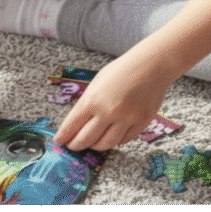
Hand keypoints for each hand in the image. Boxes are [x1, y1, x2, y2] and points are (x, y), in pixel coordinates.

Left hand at [53, 54, 172, 151]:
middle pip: (86, 140)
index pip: (71, 126)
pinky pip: (123, 140)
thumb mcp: (97, 83)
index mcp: (93, 99)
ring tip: (91, 143)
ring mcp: (126, 119)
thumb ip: (87, 104)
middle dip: (76, 145)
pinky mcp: (141, 123)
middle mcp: (108, 112)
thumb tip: (77, 124)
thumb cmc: (121, 70)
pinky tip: (110, 136)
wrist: (151, 65)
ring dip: (95, 146)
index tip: (59, 141)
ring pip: (105, 144)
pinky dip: (114, 140)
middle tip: (73, 146)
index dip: (63, 136)